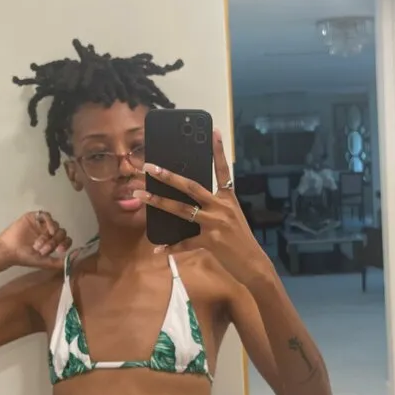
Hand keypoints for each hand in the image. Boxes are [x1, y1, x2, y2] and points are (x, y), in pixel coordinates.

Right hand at [0, 211, 71, 270]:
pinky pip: (47, 215)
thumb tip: (77, 255)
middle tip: (43, 250)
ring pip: (55, 225)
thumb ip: (61, 262)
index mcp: (52, 242)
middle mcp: (48, 232)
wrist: (9, 251)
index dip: (65, 244)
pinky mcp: (34, 217)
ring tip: (38, 245)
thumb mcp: (45, 263)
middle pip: (61, 233)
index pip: (66, 240)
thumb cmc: (25, 257)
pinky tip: (48, 230)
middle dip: (54, 242)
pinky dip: (50, 222)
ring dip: (49, 237)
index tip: (59, 251)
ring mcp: (42, 224)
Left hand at [134, 129, 271, 287]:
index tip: (213, 131)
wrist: (253, 264)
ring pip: (181, 210)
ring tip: (140, 195)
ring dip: (158, 202)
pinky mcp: (210, 241)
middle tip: (149, 167)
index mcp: (229, 198)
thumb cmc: (241, 240)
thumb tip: (191, 201)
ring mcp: (215, 223)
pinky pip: (185, 242)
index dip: (218, 151)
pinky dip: (171, 247)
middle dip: (168, 176)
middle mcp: (221, 207)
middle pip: (191, 186)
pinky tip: (158, 249)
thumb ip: (215, 207)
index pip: (223, 170)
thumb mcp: (232, 217)